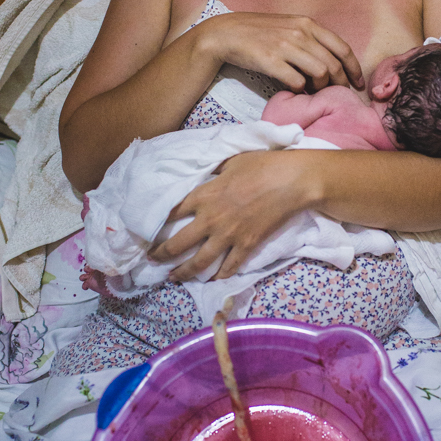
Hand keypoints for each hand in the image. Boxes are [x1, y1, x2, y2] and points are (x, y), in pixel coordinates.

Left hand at [149, 149, 319, 281]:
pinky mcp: (247, 246)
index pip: (171, 212)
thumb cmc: (262, 165)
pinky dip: (220, 275)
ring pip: (199, 263)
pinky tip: (212, 279)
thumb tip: (207, 175)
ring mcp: (229, 236)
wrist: (292, 181)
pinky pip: (229, 266)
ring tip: (174, 278)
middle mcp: (211, 219)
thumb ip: (214, 172)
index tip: (148, 230)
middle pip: (178, 244)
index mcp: (204, 195)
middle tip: (153, 260)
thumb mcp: (231, 161)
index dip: (157, 222)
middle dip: (161, 254)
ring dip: (183, 273)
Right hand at [202, 12, 363, 92]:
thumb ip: (310, 39)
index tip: (357, 82)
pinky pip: (297, 81)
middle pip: (333, 64)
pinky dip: (300, 90)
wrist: (227, 34)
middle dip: (339, 83)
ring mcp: (285, 46)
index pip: (342, 48)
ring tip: (314, 92)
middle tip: (336, 94)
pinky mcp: (271, 61)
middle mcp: (300, 33)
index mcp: (308, 24)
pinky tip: (295, 90)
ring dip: (320, 87)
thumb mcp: (289, 26)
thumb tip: (330, 61)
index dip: (353, 68)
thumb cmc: (259, 32)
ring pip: (319, 73)